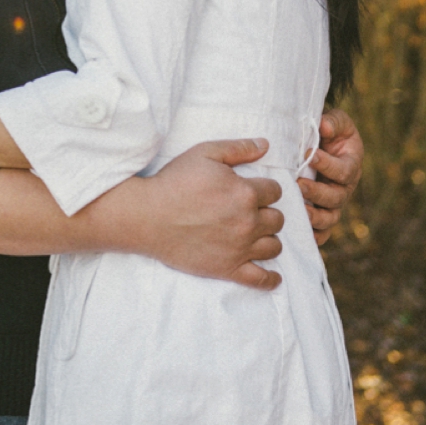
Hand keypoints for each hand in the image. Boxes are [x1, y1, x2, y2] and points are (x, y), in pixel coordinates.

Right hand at [131, 138, 283, 289]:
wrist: (148, 215)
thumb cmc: (174, 181)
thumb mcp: (205, 153)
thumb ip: (238, 148)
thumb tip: (265, 145)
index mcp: (245, 192)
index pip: (274, 191)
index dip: (266, 188)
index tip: (255, 189)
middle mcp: (247, 222)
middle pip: (277, 219)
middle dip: (268, 212)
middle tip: (252, 210)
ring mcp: (239, 248)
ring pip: (273, 246)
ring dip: (268, 238)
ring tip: (256, 234)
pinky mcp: (228, 269)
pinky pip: (260, 279)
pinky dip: (270, 279)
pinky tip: (274, 276)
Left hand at [298, 108, 363, 243]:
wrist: (321, 142)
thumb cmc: (328, 131)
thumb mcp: (336, 121)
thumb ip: (333, 121)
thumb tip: (324, 127)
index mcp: (351, 165)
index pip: (344, 170)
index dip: (328, 165)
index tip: (309, 154)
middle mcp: (345, 188)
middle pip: (337, 197)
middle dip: (318, 192)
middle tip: (300, 184)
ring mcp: (334, 203)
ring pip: (330, 218)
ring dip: (315, 216)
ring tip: (299, 209)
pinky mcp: (322, 214)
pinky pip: (322, 231)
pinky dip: (313, 235)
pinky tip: (299, 232)